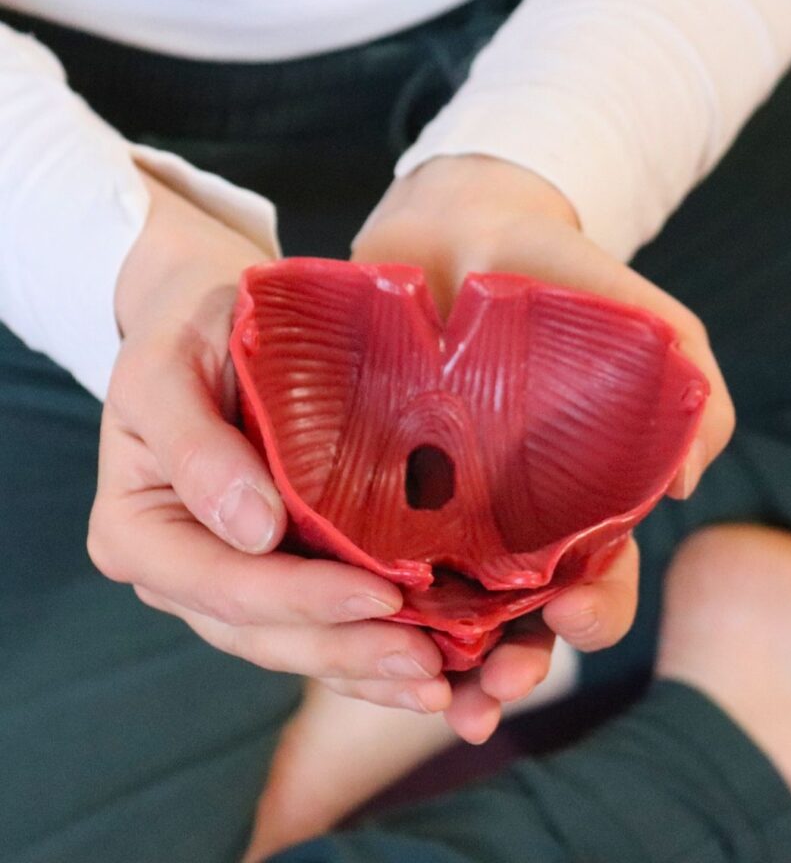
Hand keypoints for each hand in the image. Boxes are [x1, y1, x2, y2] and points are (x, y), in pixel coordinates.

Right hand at [88, 172, 451, 713]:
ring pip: (295, 643)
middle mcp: (181, 572)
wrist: (211, 322)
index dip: (300, 600)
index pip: (222, 584)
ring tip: (439, 681)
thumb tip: (253, 531)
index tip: (379, 596)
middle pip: (263, 632)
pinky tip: (427, 664)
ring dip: (364, 667)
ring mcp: (228, 578)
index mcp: (138, 532)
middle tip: (427, 664)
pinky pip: (318, 622)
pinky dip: (367, 647)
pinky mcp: (275, 569)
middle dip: (346, 650)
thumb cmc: (184, 332)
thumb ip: (193, 446)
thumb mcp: (166, 368)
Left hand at [352, 154, 734, 741]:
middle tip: (490, 691)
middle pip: (518, 615)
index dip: (594, 609)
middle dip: (513, 664)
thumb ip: (683, 371)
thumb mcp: (631, 309)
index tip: (570, 615)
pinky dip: (367, 598)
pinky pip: (369, 551)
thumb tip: (687, 478)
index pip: (598, 576)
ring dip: (440, 660)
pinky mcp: (371, 479)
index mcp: (575, 492)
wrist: (452, 223)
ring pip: (443, 605)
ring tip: (426, 692)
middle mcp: (506, 512)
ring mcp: (436, 501)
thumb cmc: (547, 265)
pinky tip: (351, 627)